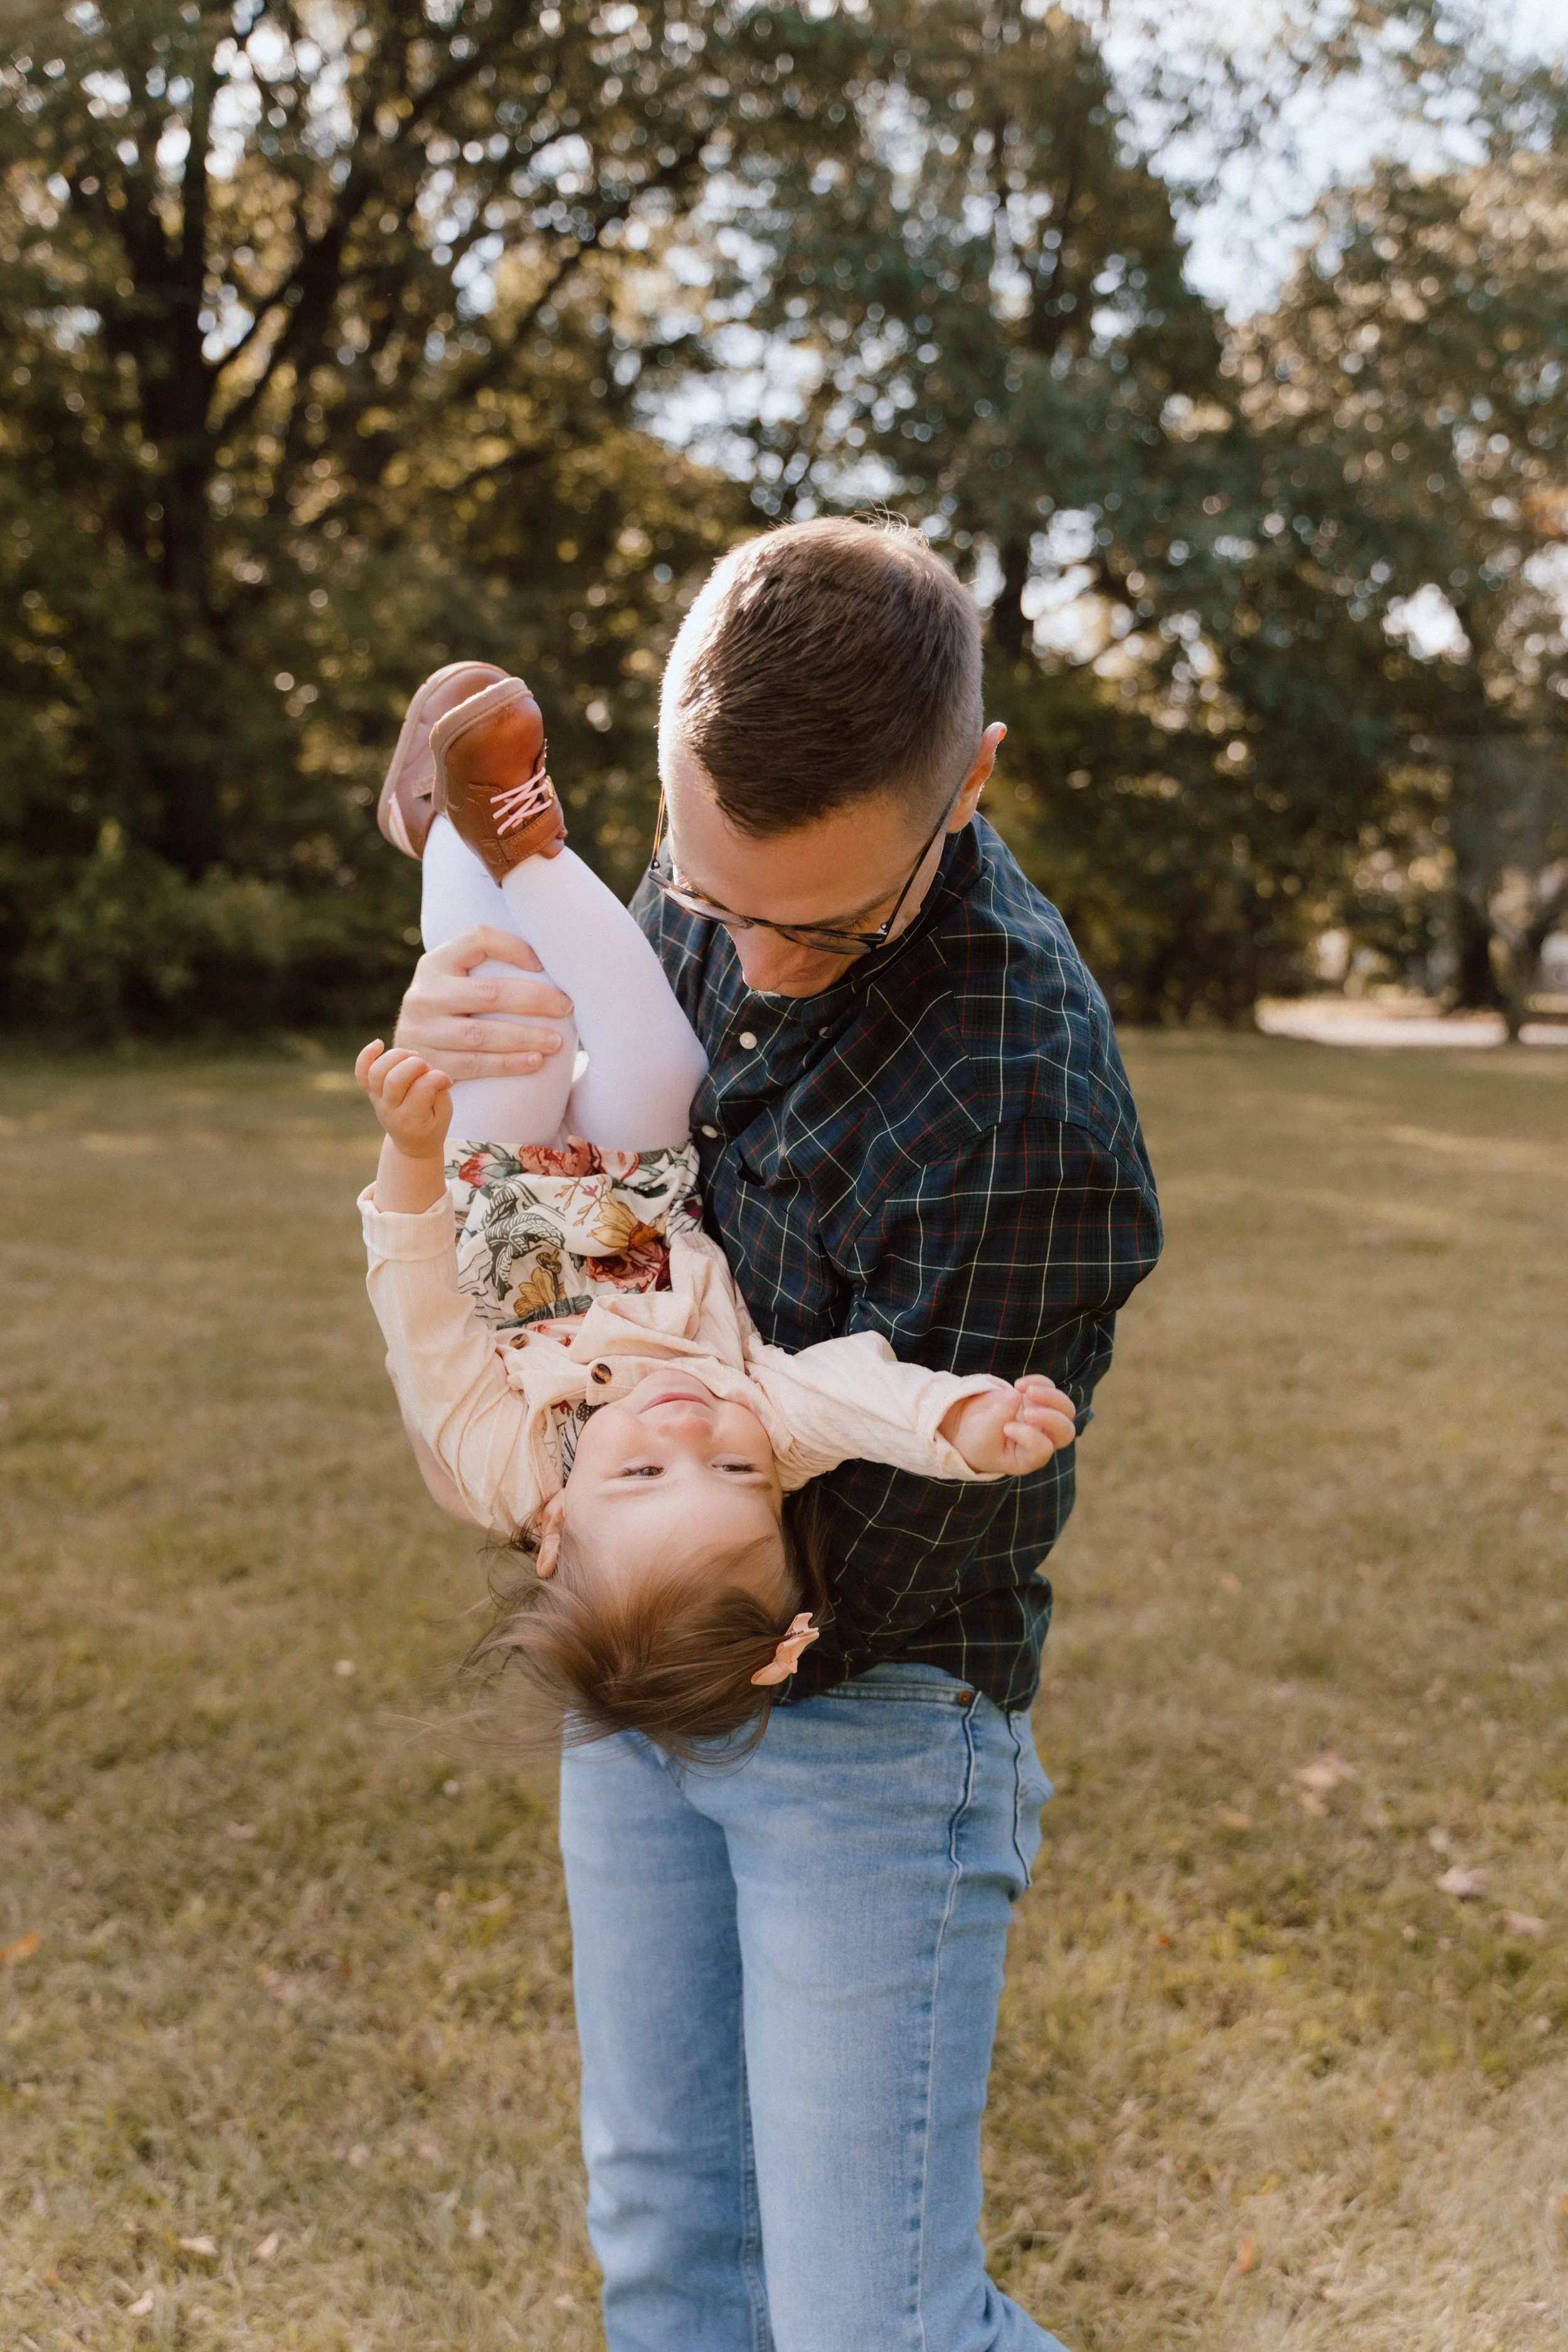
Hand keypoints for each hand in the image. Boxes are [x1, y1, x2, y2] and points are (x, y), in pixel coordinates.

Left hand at [356, 1041, 452, 1157]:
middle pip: (396, 1078)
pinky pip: (361, 1072)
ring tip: (412, 1056)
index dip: (439, 1077)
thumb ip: (440, 1092)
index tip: (447, 1081)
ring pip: (378, 1071)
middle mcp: (390, 1110)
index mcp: (411, 1120)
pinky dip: (366, 1055)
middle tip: (427, 1069)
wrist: (411, 1144)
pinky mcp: (371, 1092)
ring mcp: (377, 1100)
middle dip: (416, 1064)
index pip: (423, 1087)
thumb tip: (430, 1069)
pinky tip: (379, 1043)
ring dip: (397, 1056)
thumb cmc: (431, 1126)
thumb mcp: (444, 1115)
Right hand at [394, 926, 574, 1080]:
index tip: (542, 965)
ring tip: (556, 1042)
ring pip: (481, 1033)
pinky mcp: (429, 1062)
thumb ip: (486, 968)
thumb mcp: (456, 981)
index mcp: (436, 963)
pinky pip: (474, 1064)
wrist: (411, 1057)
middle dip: (534, 1000)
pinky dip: (508, 1064)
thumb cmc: (451, 1011)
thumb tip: (550, 963)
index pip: (477, 939)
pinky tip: (535, 1062)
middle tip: (566, 1007)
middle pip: (487, 992)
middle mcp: (425, 993)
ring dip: (525, 1037)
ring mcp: (422, 1030)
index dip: (513, 947)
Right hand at [940, 1375, 1077, 1477]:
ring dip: (1051, 1396)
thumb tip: (1016, 1395)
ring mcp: (1043, 1419)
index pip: (1043, 1449)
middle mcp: (1042, 1440)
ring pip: (1066, 1409)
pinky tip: (1019, 1384)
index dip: (1028, 1436)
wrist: (972, 1427)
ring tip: (1025, 1390)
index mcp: (1029, 1458)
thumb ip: (997, 1418)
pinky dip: (1039, 1382)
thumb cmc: (977, 1439)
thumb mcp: (982, 1435)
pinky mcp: (1038, 1400)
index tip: (1006, 1428)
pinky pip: (1050, 1388)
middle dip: (1051, 1418)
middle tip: (1027, 1412)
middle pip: (1066, 1432)